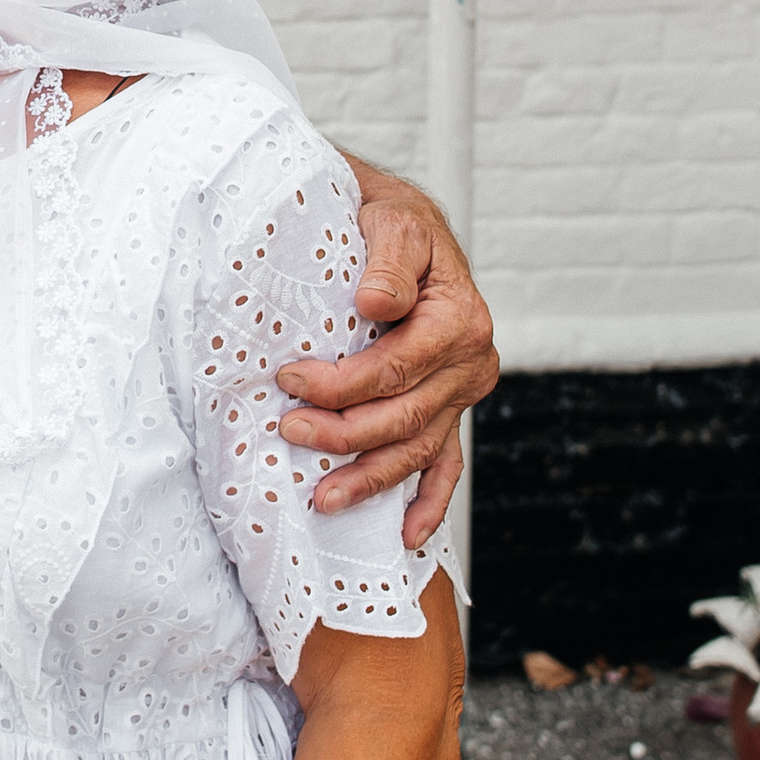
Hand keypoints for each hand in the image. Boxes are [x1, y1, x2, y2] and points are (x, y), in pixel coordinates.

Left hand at [282, 167, 495, 546]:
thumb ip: (389, 262)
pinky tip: (408, 536)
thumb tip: (373, 305)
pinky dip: (429, 502)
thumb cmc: (395, 225)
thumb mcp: (394, 223)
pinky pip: (446, 465)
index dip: (341, 384)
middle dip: (344, 433)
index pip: (395, 369)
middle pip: (403, 416)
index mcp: (459, 321)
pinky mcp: (452, 411)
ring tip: (323, 499)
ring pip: (418, 450)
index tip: (290, 380)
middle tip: (289, 431)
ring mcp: (462, 394)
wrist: (411, 229)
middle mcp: (470, 364)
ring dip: (371, 478)